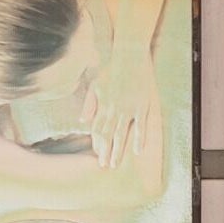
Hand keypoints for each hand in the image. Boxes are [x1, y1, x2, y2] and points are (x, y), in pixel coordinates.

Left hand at [82, 39, 161, 171]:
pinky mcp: (142, 106)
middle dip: (105, 152)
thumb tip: (82, 120)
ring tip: (115, 164)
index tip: (98, 154)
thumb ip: (89, 103)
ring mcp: (128, 110)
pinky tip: (137, 151)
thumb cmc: (112, 68)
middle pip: (107, 136)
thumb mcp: (95, 84)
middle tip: (105, 166)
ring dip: (118, 151)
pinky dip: (139, 139)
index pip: (97, 130)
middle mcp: (114, 110)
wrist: (129, 56)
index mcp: (103, 105)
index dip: (97, 143)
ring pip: (121, 135)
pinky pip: (140, 127)